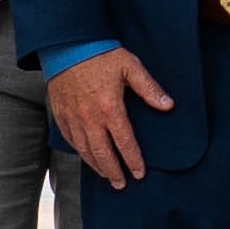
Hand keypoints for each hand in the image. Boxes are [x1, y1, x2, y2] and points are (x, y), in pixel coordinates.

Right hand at [47, 46, 171, 188]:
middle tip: (122, 184)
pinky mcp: (60, 114)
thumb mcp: (130, 66)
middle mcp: (90, 118)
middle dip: (114, 172)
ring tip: (106, 176)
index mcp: (110, 108)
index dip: (133, 160)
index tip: (139, 173)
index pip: (124, 142)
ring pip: (84, 150)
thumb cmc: (100, 53)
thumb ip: (149, 88)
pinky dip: (79, 152)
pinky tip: (86, 156)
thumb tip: (168, 105)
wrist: (67, 44)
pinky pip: (70, 140)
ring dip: (96, 166)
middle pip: (103, 154)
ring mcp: (73, 117)